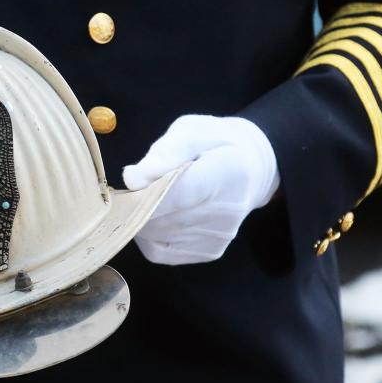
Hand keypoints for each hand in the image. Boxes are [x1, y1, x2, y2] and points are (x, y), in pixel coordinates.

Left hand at [122, 115, 279, 264]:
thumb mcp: (193, 130)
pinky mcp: (210, 252)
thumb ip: (166, 151)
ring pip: (157, 236)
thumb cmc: (216, 144)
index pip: (181, 192)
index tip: (129, 183)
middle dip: (137, 204)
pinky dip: (147, 235)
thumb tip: (133, 179)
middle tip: (130, 188)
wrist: (252, 169)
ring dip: (140, 218)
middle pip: (164, 217)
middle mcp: (227, 211)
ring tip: (144, 197)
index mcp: (227, 172)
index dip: (146, 192)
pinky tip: (154, 216)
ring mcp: (219, 236)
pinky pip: (161, 252)